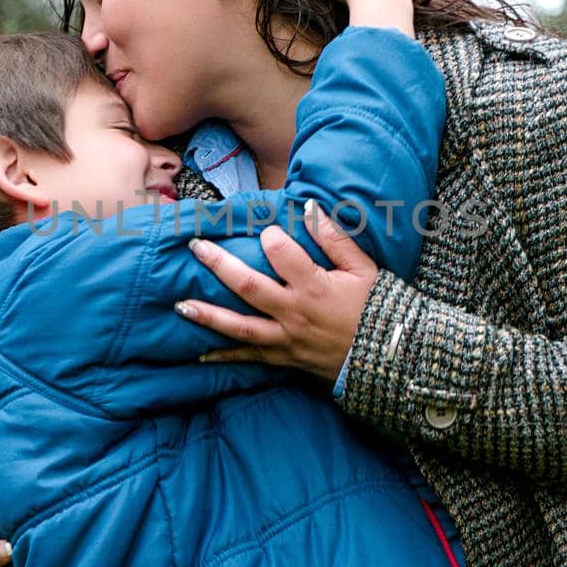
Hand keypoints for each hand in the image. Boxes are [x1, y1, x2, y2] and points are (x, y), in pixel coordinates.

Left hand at [178, 203, 378, 379]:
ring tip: (180, 305)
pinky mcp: (284, 358)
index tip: (266, 231)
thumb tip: (308, 207)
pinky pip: (249, 358)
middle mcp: (294, 312)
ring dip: (208, 315)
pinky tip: (199, 353)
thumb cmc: (377, 308)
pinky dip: (224, 356)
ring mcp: (286, 338)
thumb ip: (336, 238)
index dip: (269, 236)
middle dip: (218, 264)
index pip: (280, 253)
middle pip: (247, 286)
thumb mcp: (365, 269)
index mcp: (315, 286)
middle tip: (194, 247)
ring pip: (239, 326)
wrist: (386, 358)